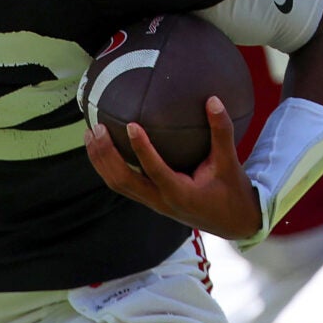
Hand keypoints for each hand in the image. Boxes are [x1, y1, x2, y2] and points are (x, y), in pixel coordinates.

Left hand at [84, 98, 262, 240]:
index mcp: (181, 193)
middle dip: (106, 155)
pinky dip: (108, 166)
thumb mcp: (230, 162)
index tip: (130, 125)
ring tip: (90, 135)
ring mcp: (152, 202)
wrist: (232, 222)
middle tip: (96, 128)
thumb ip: (221, 132)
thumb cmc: (232, 190)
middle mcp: (160, 200)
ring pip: (117, 185)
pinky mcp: (149, 200)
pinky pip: (122, 184)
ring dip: (100, 161)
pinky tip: (101, 147)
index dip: (142, 149)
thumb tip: (213, 100)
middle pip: (123, 181)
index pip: (155, 170)